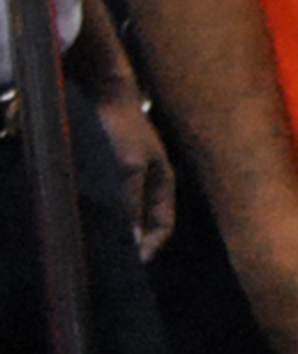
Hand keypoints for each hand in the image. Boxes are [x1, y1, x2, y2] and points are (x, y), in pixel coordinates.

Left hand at [92, 94, 174, 261]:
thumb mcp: (129, 169)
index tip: (131, 263)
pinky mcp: (102, 168)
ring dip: (108, 225)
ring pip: (119, 211)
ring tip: (91, 238)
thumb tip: (133, 242)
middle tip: (108, 255)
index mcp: (163, 181)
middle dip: (127, 239)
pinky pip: (100, 198)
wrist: (99, 91)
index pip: (164, 226)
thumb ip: (131, 205)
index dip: (151, 246)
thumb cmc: (121, 127)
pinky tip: (78, 214)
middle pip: (141, 221)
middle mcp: (145, 180)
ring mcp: (124, 174)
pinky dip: (92, 210)